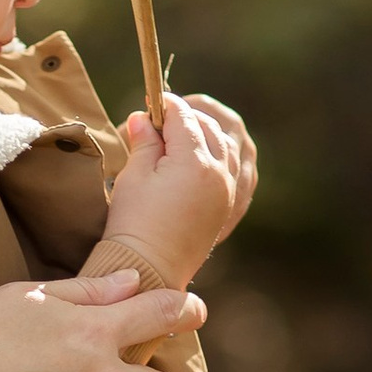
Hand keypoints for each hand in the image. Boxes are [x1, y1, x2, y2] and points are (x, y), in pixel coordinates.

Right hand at [101, 93, 255, 285]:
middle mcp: (219, 173)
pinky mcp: (229, 204)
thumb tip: (143, 117)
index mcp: (194, 162)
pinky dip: (224, 151)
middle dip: (186, 116)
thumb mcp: (134, 176)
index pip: (183, 117)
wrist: (150, 268)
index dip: (165, 106)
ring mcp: (229, 190)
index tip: (151, 102)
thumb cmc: (134, 223)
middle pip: (208, 126)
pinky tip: (207, 152)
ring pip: (227, 143)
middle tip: (161, 118)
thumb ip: (144, 141)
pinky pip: (237, 166)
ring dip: (208, 130)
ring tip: (183, 131)